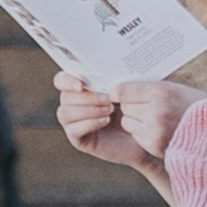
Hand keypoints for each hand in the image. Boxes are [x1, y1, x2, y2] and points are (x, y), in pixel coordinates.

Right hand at [55, 71, 189, 192]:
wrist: (145, 133)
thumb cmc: (135, 106)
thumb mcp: (125, 88)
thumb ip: (112, 78)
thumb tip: (107, 68)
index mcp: (81, 88)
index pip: (61, 80)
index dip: (67, 80)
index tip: (81, 84)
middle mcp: (73, 104)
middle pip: (65, 96)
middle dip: (87, 96)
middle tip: (109, 98)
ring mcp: (74, 122)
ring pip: (65, 112)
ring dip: (88, 109)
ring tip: (110, 110)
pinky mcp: (79, 139)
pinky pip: (73, 130)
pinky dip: (89, 123)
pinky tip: (106, 121)